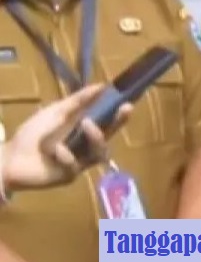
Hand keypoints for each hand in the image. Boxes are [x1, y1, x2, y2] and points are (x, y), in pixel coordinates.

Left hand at [2, 84, 131, 192]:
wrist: (9, 157)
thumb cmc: (32, 134)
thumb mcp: (56, 112)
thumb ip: (78, 101)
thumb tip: (101, 86)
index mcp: (83, 130)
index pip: (107, 121)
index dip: (118, 113)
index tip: (128, 101)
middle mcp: (85, 146)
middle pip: (109, 136)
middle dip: (118, 122)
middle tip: (125, 109)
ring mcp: (79, 162)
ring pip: (99, 152)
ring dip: (96, 137)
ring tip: (86, 124)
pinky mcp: (69, 175)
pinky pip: (75, 164)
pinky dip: (66, 154)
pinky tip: (55, 151)